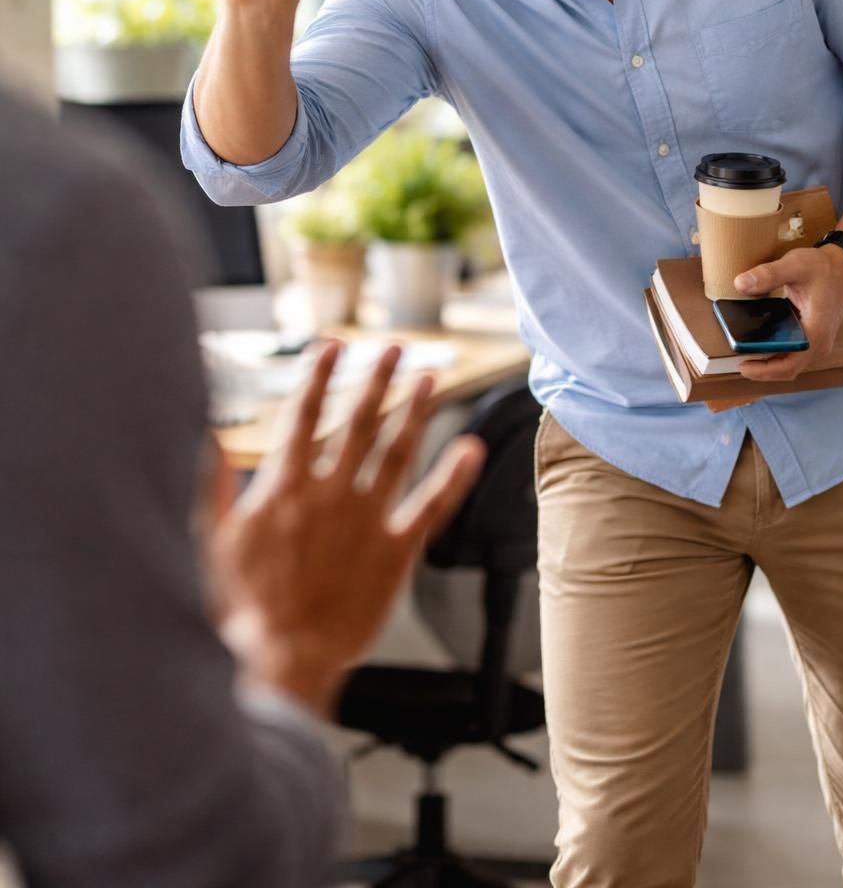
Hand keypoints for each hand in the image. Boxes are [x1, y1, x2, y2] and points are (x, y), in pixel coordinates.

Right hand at [209, 341, 484, 714]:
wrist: (278, 661)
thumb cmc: (240, 610)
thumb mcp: (209, 540)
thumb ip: (211, 483)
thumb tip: (207, 435)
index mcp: (285, 487)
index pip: (304, 415)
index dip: (319, 375)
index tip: (333, 346)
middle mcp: (331, 493)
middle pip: (358, 422)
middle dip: (377, 379)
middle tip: (395, 348)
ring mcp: (367, 520)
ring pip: (397, 451)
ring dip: (414, 411)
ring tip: (430, 378)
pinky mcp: (396, 552)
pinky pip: (432, 507)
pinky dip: (454, 477)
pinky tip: (471, 450)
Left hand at [731, 245, 842, 382]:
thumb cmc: (823, 267)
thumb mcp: (795, 265)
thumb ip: (768, 274)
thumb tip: (740, 284)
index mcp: (816, 334)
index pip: (788, 366)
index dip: (764, 370)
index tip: (741, 365)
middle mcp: (818, 344)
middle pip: (787, 369)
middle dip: (761, 369)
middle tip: (735, 359)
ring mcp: (816, 343)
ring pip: (789, 363)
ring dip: (767, 362)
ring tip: (743, 352)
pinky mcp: (812, 337)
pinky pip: (792, 353)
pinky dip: (775, 352)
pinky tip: (757, 341)